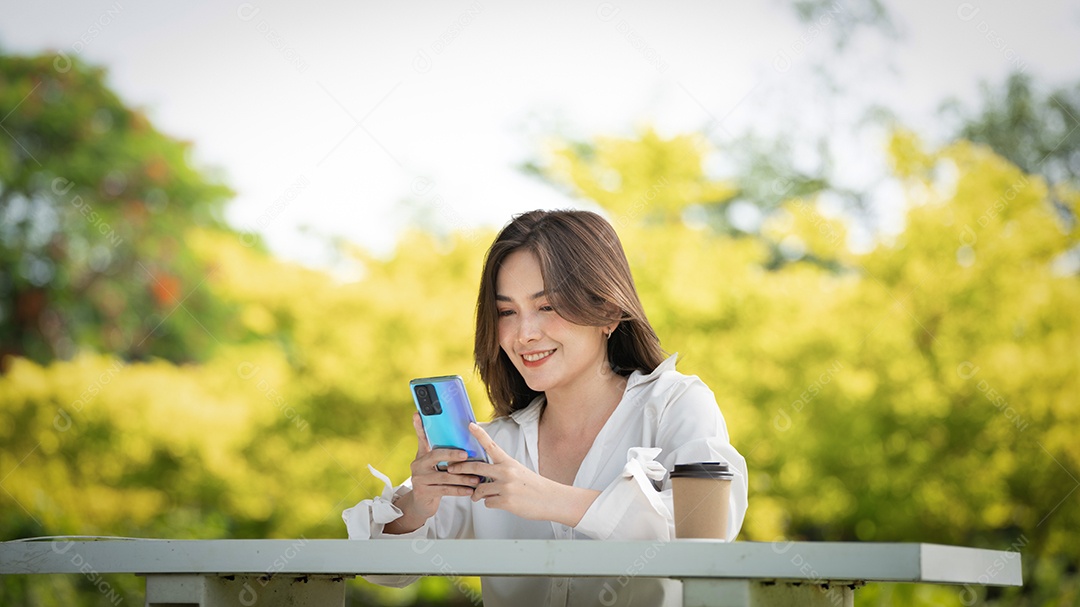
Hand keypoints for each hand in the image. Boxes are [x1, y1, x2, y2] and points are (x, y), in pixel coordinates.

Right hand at [386, 413, 480, 533]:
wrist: (421, 504)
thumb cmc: (434, 481)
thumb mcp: (435, 466)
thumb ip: (443, 455)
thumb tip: (463, 441)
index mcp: (422, 455)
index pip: (421, 438)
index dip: (419, 426)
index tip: (417, 414)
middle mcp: (417, 465)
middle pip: (436, 455)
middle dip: (452, 455)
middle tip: (466, 455)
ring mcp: (419, 479)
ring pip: (445, 476)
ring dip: (463, 478)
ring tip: (476, 479)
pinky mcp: (424, 492)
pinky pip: (445, 490)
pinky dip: (459, 490)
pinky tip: (470, 491)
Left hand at [448, 423, 599, 525]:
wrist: (550, 499)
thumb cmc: (534, 486)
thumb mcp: (518, 471)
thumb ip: (501, 471)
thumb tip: (483, 477)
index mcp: (509, 462)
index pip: (492, 445)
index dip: (480, 435)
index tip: (469, 425)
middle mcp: (506, 472)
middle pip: (476, 468)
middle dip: (460, 469)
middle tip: (450, 469)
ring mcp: (505, 487)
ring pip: (478, 490)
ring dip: (476, 494)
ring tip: (478, 496)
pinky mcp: (506, 501)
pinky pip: (487, 503)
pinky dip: (489, 504)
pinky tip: (498, 503)